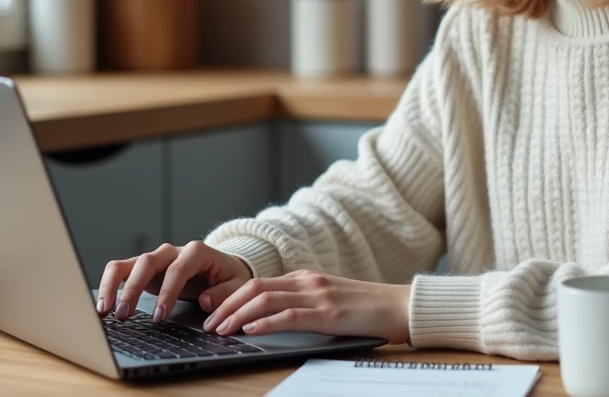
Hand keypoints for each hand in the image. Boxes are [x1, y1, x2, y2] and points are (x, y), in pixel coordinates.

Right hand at [96, 240, 251, 322]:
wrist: (223, 267)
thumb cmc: (229, 278)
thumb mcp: (238, 286)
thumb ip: (225, 293)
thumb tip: (205, 301)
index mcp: (197, 252)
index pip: (178, 269)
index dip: (167, 292)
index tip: (159, 316)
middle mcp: (172, 252)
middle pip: (147, 262)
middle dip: (134, 288)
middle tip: (124, 314)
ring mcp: (155, 259)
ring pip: (128, 264)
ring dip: (113, 286)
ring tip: (105, 311)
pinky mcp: (143, 269)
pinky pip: (121, 271)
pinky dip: (109, 285)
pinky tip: (104, 306)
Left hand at [200, 269, 411, 343]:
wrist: (400, 306)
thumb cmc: (366, 310)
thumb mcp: (327, 301)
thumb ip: (301, 304)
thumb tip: (266, 320)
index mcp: (304, 278)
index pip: (256, 282)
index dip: (229, 297)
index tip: (211, 311)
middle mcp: (307, 281)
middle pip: (254, 287)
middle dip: (225, 306)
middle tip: (207, 324)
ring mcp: (318, 295)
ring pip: (266, 298)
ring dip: (238, 315)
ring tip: (221, 330)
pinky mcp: (329, 313)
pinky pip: (290, 315)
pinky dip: (266, 322)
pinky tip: (251, 330)